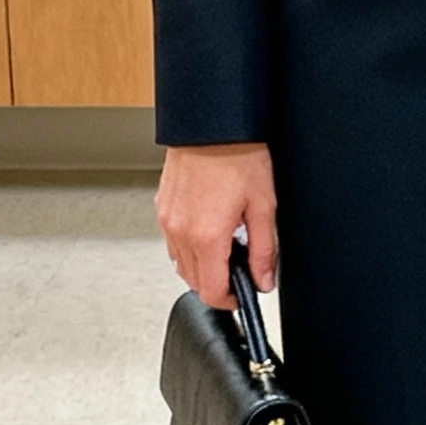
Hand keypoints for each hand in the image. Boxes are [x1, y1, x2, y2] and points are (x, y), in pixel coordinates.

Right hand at [157, 141, 277, 307]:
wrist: (212, 124)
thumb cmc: (238, 156)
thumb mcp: (263, 206)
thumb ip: (263, 251)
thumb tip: (263, 280)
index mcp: (207, 236)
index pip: (211, 291)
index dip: (230, 300)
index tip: (242, 294)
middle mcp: (181, 232)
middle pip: (193, 281)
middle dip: (217, 282)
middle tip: (240, 266)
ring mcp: (167, 220)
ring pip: (181, 264)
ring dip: (202, 265)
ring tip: (226, 244)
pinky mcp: (163, 208)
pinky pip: (173, 242)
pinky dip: (190, 246)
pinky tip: (209, 228)